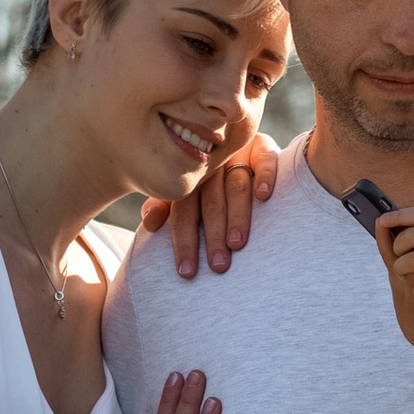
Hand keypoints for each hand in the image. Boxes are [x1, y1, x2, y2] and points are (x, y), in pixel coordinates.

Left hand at [138, 130, 281, 276]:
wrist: (233, 142)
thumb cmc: (207, 184)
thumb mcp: (183, 194)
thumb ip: (165, 208)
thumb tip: (149, 223)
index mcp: (190, 181)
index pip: (183, 212)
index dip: (184, 242)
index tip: (187, 272)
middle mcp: (211, 166)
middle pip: (210, 202)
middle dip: (212, 236)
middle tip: (218, 265)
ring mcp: (236, 154)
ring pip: (236, 185)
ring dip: (237, 215)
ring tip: (237, 243)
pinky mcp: (261, 145)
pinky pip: (264, 157)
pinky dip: (265, 174)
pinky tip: (263, 195)